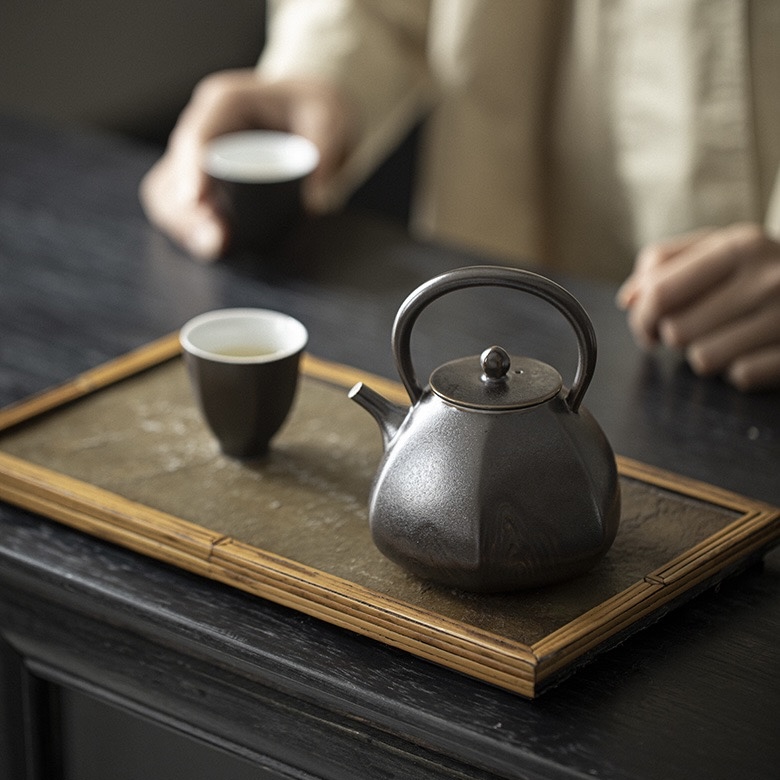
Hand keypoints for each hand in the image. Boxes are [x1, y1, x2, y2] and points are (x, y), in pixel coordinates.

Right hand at [139, 69, 354, 259]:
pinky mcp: (202, 181)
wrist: (308, 112)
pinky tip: (213, 248)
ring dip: (186, 225)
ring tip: (215, 248)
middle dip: (186, 210)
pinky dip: (191, 229)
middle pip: (174, 170)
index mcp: (226, 103)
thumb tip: (316, 202)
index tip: (195, 199)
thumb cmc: (313, 110)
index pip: (199, 135)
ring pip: (168, 193)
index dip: (192, 168)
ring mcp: (198, 157)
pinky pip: (180, 208)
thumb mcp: (329, 118)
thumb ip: (325, 150)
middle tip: (216, 241)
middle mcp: (203, 127)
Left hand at [617, 223, 779, 390]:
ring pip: (703, 359)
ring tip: (724, 336)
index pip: (659, 293)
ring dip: (704, 354)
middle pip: (675, 331)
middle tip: (686, 329)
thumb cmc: (761, 267)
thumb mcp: (721, 247)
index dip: (640, 316)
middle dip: (671, 336)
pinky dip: (739, 369)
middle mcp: (767, 278)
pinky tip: (754, 350)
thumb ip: (665, 264)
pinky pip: (740, 377)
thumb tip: (628, 299)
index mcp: (739, 245)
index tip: (645, 324)